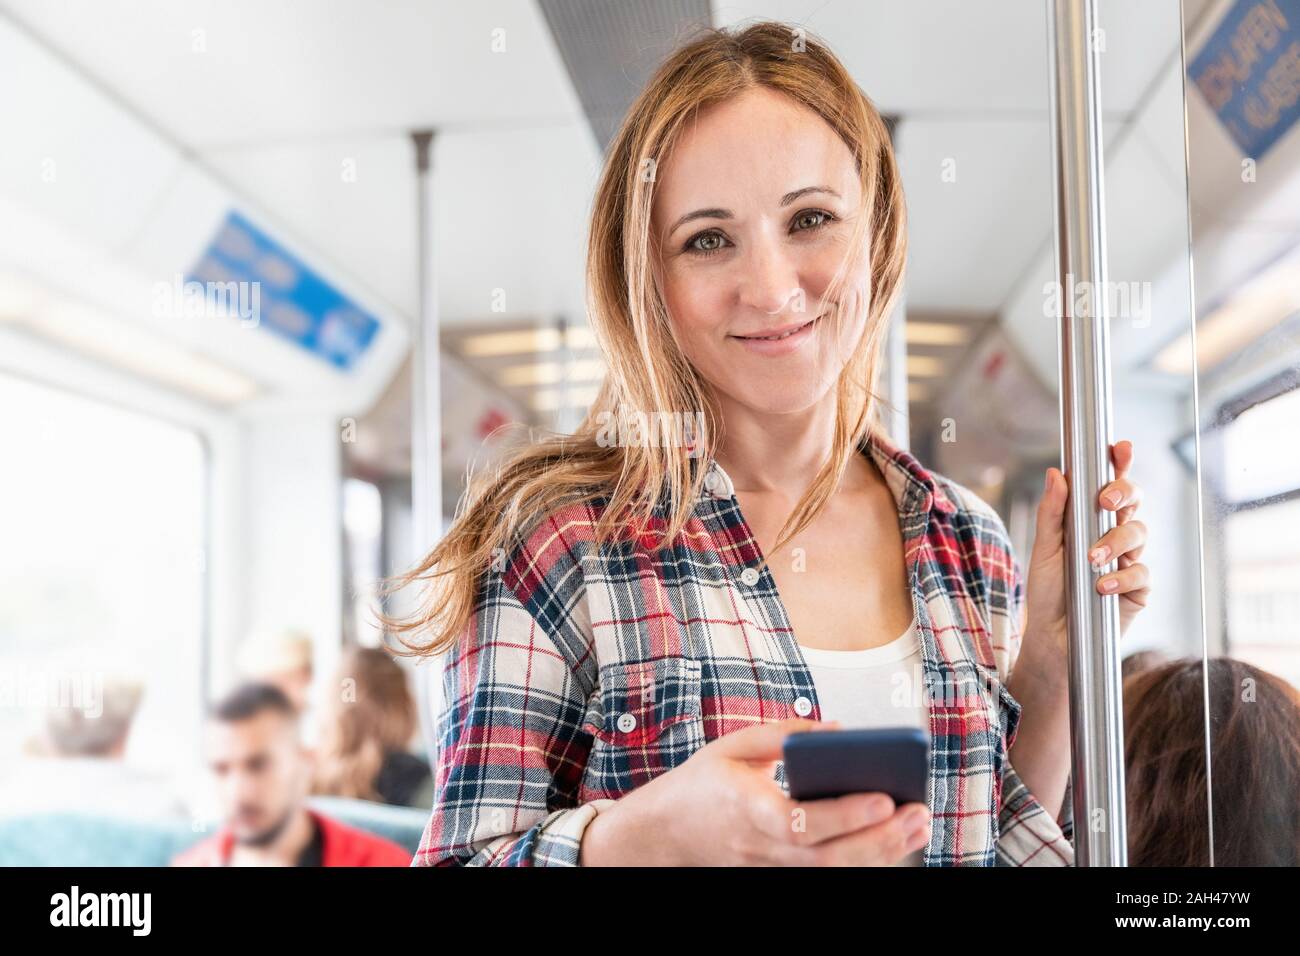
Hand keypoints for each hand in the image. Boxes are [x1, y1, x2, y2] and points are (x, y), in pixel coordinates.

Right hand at [578, 718, 930, 865]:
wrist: (662, 835)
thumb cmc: (700, 785)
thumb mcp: (731, 746)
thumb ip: (783, 734)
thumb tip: (840, 731)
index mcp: (747, 810)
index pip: (802, 822)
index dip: (845, 814)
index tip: (883, 797)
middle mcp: (762, 848)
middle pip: (829, 856)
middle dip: (880, 838)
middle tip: (919, 813)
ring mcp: (772, 869)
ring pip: (834, 872)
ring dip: (882, 852)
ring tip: (919, 825)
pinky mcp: (779, 875)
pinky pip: (827, 874)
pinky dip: (863, 861)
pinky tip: (893, 842)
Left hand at [1022, 439, 1150, 680]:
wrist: (1053, 638)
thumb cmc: (1047, 592)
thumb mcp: (1044, 550)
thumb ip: (1052, 513)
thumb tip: (1056, 473)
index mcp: (1090, 521)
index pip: (1108, 486)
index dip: (1119, 464)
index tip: (1119, 447)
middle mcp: (1113, 535)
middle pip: (1133, 502)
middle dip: (1124, 493)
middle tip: (1105, 500)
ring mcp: (1128, 560)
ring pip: (1138, 533)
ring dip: (1115, 542)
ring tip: (1091, 560)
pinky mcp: (1138, 588)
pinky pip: (1140, 572)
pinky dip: (1121, 577)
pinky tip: (1101, 587)